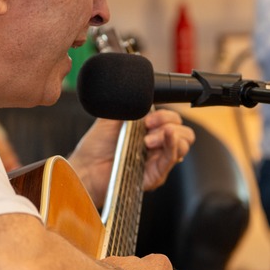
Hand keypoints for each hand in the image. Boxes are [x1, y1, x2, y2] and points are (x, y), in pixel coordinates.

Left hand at [69, 109, 194, 200]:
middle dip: (169, 123)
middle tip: (148, 126)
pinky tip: (166, 138)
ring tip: (148, 140)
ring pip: (183, 146)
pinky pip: (171, 161)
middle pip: (185, 133)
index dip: (165, 115)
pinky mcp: (154, 176)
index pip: (174, 121)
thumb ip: (132, 105)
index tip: (147, 117)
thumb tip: (146, 93)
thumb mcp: (115, 116)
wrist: (85, 166)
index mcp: (151, 132)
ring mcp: (157, 162)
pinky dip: (172, 147)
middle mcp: (157, 147)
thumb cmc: (96, 146)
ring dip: (170, 136)